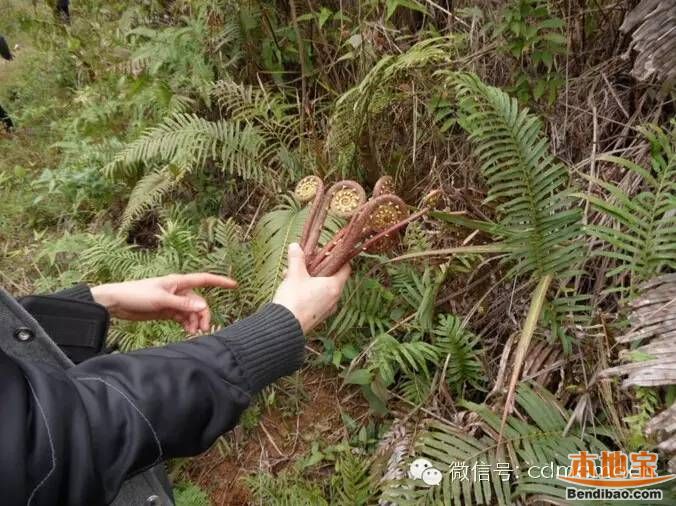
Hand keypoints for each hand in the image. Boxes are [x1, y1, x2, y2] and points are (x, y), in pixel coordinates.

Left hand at [91, 273, 236, 332]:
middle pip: (199, 302)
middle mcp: (178, 291)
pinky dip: (187, 324)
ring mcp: (173, 302)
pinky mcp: (167, 312)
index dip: (220, 282)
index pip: (205, 279)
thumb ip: (182, 305)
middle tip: (202, 329)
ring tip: (193, 333)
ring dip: (195, 322)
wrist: (116, 302)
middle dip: (203, 315)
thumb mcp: (160, 300)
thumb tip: (201, 307)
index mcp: (178, 282)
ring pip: (192, 312)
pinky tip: (188, 332)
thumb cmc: (136, 294)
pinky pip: (183, 318)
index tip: (235, 285)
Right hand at [273, 243, 350, 333]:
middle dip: (319, 267)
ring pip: (322, 289)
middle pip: (332, 278)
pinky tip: (291, 286)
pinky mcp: (316, 317)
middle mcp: (334, 299)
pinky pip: (316, 299)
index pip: (346, 268)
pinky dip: (307, 291)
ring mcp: (326, 310)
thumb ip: (296, 259)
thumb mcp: (294, 275)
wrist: (283, 327)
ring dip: (310, 279)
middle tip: (307, 260)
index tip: (328, 251)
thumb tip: (295, 245)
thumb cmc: (294, 300)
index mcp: (334, 287)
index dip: (338, 258)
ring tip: (293, 273)